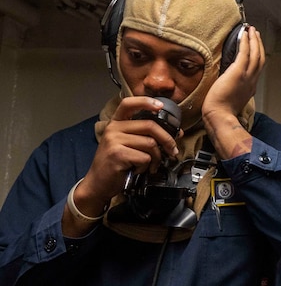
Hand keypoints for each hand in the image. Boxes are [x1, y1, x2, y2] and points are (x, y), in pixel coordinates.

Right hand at [73, 96, 183, 216]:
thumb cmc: (117, 164)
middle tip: (172, 151)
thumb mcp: (129, 145)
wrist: (99, 183)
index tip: (161, 106)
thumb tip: (177, 133)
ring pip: (150, 143)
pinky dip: (147, 166)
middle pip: (150, 125)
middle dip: (167, 139)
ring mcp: (114, 141)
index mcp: (116, 123)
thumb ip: (148, 135)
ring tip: (151, 165)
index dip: (146, 102)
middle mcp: (113, 128)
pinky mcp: (117, 154)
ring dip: (156, 157)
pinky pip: (144, 157)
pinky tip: (139, 170)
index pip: (129, 103)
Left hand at [203, 25, 264, 120]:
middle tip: (256, 33)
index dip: (257, 55)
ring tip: (251, 30)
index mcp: (251, 86)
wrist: (220, 115)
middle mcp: (252, 80)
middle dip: (259, 44)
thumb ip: (235, 88)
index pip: (257, 67)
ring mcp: (247, 76)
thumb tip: (229, 81)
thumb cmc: (221, 110)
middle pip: (260, 58)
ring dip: (254, 40)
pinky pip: (245, 53)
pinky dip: (246, 42)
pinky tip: (244, 34)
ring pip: (255, 54)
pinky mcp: (238, 72)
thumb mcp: (233, 98)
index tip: (255, 46)